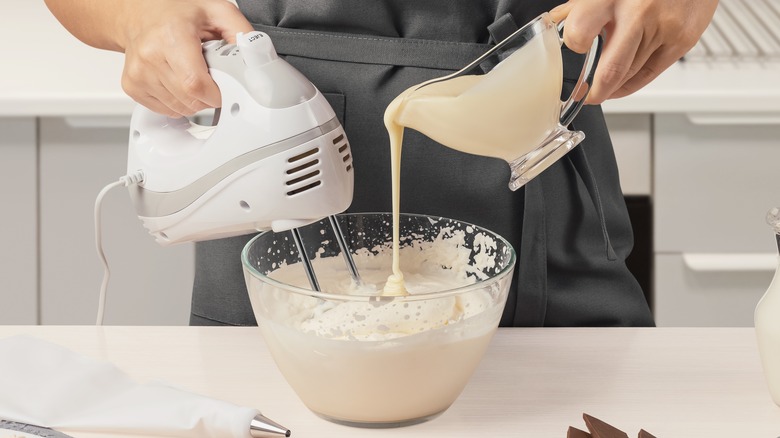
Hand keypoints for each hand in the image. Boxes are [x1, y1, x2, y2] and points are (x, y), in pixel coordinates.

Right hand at [120, 0, 253, 116]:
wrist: (141, 13)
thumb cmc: (178, 12)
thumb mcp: (216, 11)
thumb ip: (241, 33)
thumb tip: (258, 56)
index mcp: (171, 36)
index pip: (195, 84)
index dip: (216, 94)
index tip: (224, 86)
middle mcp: (150, 55)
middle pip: (190, 101)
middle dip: (208, 97)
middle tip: (209, 76)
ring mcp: (138, 73)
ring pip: (179, 109)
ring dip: (194, 100)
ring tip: (191, 73)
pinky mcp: (132, 86)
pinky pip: (166, 110)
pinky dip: (178, 102)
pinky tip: (177, 80)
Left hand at [549, 0, 717, 103]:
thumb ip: (580, 7)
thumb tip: (553, 22)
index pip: (580, 32)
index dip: (573, 46)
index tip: (574, 53)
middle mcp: (638, 12)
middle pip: (611, 68)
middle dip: (595, 90)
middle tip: (586, 94)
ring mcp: (663, 28)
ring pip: (629, 75)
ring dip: (612, 86)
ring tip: (603, 85)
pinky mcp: (682, 40)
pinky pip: (649, 74)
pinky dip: (630, 85)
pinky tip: (620, 85)